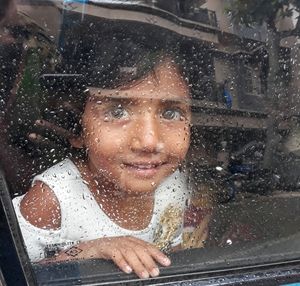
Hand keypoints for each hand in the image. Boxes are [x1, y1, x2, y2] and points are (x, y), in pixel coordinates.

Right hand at [45, 236, 170, 278]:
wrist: (85, 250)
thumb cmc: (105, 253)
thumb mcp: (122, 254)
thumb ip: (134, 258)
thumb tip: (149, 267)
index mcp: (129, 241)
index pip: (146, 246)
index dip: (157, 253)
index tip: (167, 262)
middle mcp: (123, 240)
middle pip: (139, 249)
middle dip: (149, 261)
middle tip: (156, 272)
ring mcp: (113, 243)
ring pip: (129, 252)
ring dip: (138, 264)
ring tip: (144, 274)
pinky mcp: (103, 248)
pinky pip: (114, 254)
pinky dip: (121, 262)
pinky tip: (127, 270)